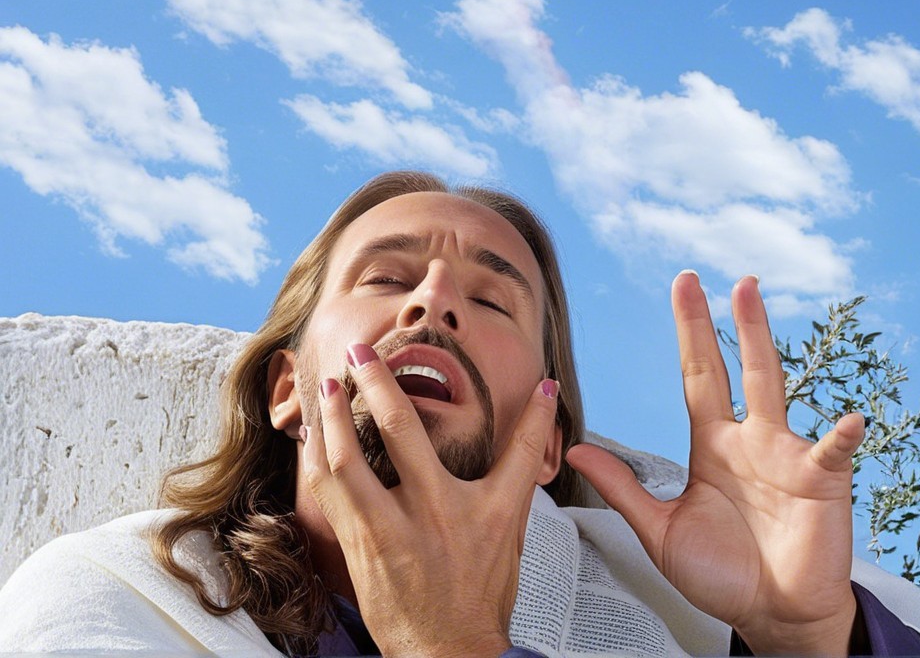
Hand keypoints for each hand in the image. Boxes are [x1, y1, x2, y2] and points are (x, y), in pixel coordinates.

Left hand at [302, 343, 558, 657]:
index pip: (520, 454)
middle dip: (379, 382)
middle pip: (401, 432)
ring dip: (333, 418)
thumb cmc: (478, 596)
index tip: (546, 386)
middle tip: (361, 351)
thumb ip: (515, 480)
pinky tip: (314, 436)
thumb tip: (537, 432)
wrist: (445, 655)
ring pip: (346, 463)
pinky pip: (328, 494)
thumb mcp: (510, 537)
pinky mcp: (359, 548)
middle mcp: (432, 515)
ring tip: (329, 386)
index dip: (538, 418)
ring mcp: (389, 532)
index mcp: (482, 514)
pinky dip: (318, 458)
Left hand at [567, 272, 863, 656]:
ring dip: (760, 339)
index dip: (690, 332)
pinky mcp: (820, 482)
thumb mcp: (660, 532)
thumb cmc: (722, 575)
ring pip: (772, 386)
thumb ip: (623, 489)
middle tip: (713, 275)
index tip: (684, 287)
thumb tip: (575, 451)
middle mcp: (748, 438)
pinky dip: (840, 437)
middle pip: (733, 366)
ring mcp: (785, 454)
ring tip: (749, 295)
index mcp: (712, 444)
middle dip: (722, 320)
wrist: (773, 617)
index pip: (698, 375)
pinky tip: (846, 422)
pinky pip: (831, 453)